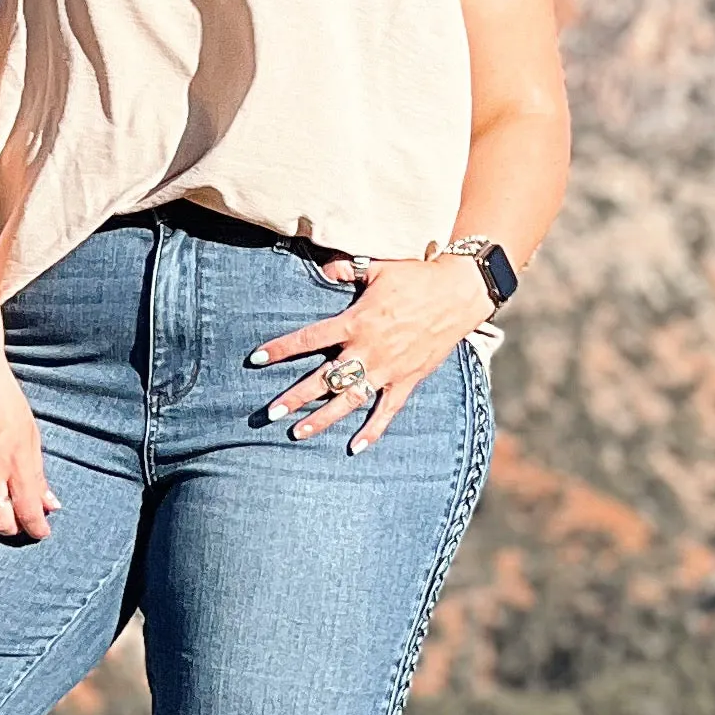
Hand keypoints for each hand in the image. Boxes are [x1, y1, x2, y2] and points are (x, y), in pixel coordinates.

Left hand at [253, 253, 492, 452]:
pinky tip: (354, 448)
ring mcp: (388, 369)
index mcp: (356, 322)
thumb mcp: (379, 266)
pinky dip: (372, 430)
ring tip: (297, 434)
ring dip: (322, 419)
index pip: (310, 338)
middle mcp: (368, 350)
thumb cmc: (417, 276)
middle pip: (324, 379)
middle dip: (296, 397)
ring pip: (349, 401)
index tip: (256, 359)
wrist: (458, 292)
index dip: (282, 349)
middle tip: (270, 413)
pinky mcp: (407, 380)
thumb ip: (347, 268)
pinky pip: (387, 410)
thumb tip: (323, 268)